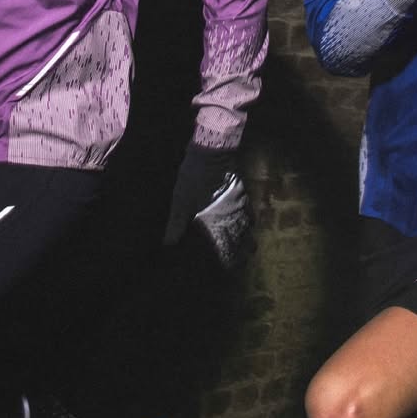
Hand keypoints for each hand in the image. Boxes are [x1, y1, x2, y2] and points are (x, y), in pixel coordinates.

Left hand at [164, 143, 253, 267]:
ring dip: (247, 236)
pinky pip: (248, 211)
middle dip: (243, 250)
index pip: (227, 244)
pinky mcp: (242, 191)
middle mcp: (234, 214)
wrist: (211, 149)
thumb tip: (168, 244)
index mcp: (219, 219)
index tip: (232, 268)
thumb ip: (176, 223)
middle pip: (242, 236)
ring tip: (248, 248)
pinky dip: (248, 220)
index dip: (230, 257)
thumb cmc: (194, 177)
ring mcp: (241, 202)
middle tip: (243, 260)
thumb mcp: (181, 200)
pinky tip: (248, 223)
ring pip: (247, 225)